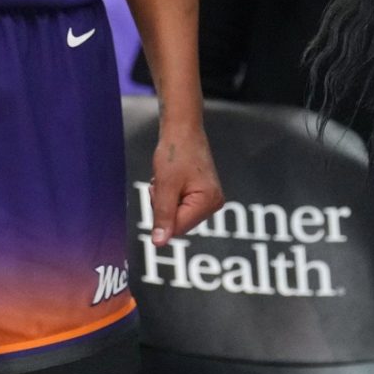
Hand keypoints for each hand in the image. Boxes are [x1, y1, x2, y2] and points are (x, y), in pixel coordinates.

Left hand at [145, 115, 222, 243]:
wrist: (182, 130)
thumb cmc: (175, 153)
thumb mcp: (165, 186)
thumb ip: (163, 216)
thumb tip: (159, 243)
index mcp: (208, 202)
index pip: (178, 228)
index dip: (162, 215)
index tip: (159, 191)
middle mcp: (214, 204)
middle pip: (179, 223)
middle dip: (164, 207)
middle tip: (162, 184)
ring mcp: (210, 199)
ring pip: (178, 215)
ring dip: (166, 201)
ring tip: (168, 180)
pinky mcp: (204, 194)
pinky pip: (181, 206)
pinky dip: (171, 196)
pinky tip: (172, 181)